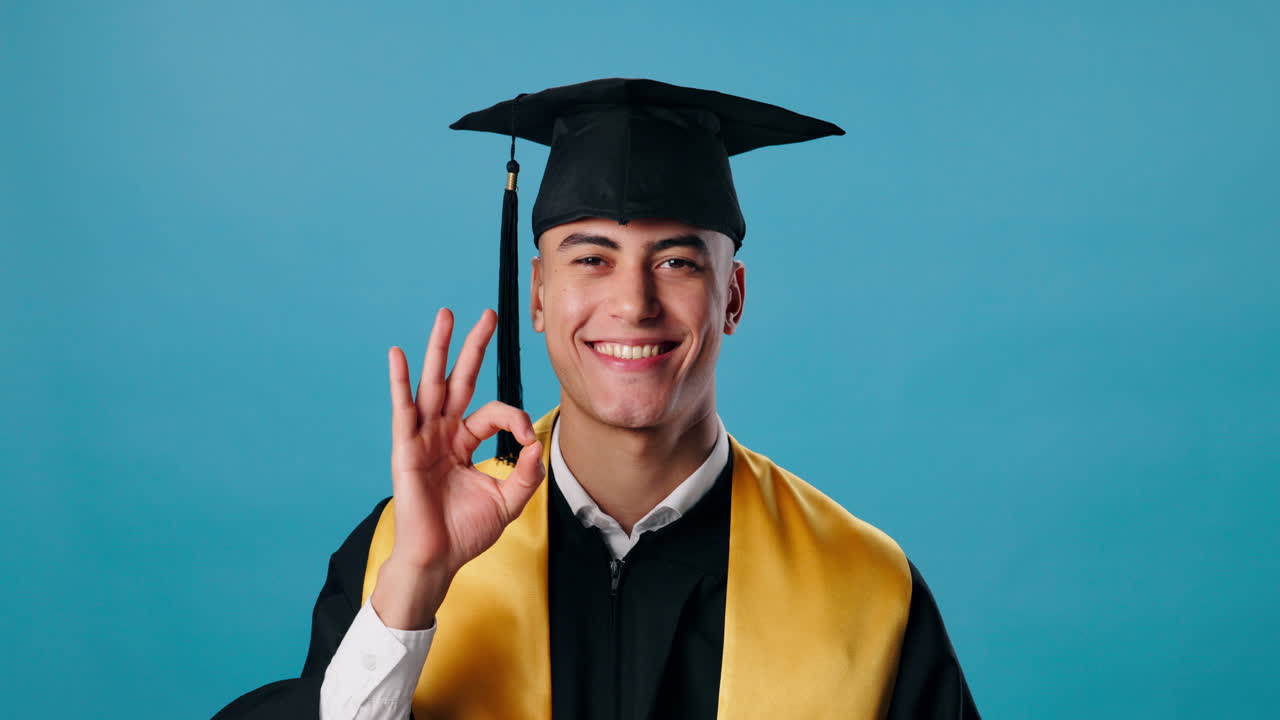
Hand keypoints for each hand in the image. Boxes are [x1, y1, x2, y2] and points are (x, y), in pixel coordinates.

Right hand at [372, 308, 544, 628]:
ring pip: (433, 384)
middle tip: (487, 314)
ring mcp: (423, 438)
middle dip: (473, 346)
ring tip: (446, 315)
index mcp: (465, 441)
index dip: (514, 418)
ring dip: (439, 348)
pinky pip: (404, 410)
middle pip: (459, 380)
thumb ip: (525, 472)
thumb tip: (536, 444)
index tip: (526, 436)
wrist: (439, 559)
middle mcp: (443, 433)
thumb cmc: (466, 532)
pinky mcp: (406, 449)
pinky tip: (400, 355)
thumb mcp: (508, 499)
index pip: (493, 411)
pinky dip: (401, 382)